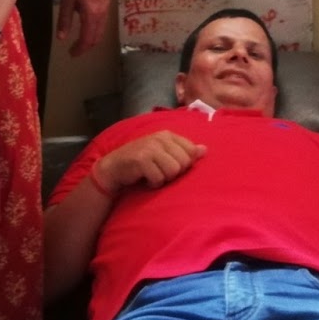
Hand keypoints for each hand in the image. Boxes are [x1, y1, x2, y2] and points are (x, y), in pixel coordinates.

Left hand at [58, 0, 109, 56]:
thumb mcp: (66, 0)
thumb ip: (64, 20)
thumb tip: (61, 38)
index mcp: (92, 15)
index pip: (88, 39)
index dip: (80, 49)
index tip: (72, 54)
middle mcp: (102, 14)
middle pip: (97, 37)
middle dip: (86, 46)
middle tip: (75, 50)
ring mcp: (106, 8)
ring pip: (101, 30)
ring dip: (91, 38)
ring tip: (80, 40)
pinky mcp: (106, 3)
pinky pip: (103, 22)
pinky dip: (95, 29)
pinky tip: (87, 26)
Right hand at [92, 131, 206, 193]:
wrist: (113, 168)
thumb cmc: (141, 162)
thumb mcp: (163, 153)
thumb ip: (184, 150)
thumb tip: (205, 150)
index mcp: (167, 135)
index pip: (191, 151)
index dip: (183, 164)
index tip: (169, 165)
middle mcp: (159, 138)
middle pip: (184, 163)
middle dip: (173, 172)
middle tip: (159, 171)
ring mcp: (150, 148)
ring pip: (173, 171)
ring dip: (163, 179)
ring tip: (152, 175)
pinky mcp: (141, 160)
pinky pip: (159, 178)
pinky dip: (153, 184)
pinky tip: (145, 179)